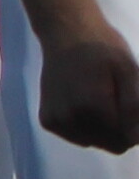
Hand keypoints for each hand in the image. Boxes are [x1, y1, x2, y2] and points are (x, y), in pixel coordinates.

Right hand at [49, 20, 138, 155]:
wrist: (66, 34)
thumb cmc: (103, 49)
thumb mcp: (130, 72)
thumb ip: (135, 106)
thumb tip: (135, 136)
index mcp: (93, 106)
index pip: (127, 140)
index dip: (136, 126)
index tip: (133, 105)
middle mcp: (70, 118)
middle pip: (112, 145)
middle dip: (121, 128)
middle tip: (118, 101)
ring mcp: (56, 121)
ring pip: (95, 142)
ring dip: (104, 128)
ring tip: (100, 100)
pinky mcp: (48, 121)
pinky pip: (78, 137)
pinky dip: (85, 127)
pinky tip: (84, 104)